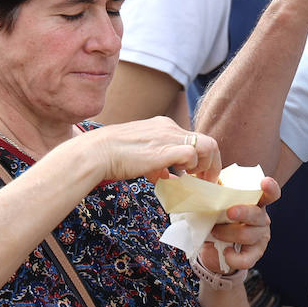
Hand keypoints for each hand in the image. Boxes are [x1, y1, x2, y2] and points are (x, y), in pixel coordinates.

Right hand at [81, 117, 221, 183]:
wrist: (96, 152)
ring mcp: (169, 137)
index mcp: (163, 126)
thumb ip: (156, 163)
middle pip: (207, 141)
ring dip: (207, 166)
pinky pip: (192, 154)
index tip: (198, 174)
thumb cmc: (112, 155)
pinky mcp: (165, 149)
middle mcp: (169, 127)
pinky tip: (183, 177)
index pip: (194, 138)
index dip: (201, 158)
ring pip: (207, 146)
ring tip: (198, 180)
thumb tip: (165, 176)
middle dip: (211, 163)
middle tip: (205, 180)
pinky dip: (192, 167)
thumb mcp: (140, 155)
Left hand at [198, 176, 280, 272]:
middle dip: (243, 212)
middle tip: (229, 212)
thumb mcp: (218, 204)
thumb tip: (205, 180)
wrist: (215, 247)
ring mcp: (260, 237)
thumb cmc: (218, 219)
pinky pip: (247, 259)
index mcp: (255, 202)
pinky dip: (234, 258)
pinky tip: (226, 252)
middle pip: (256, 215)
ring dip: (227, 234)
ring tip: (214, 231)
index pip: (270, 194)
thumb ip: (216, 192)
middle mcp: (262, 218)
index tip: (264, 182)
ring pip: (247, 235)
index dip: (270, 188)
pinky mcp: (255, 254)